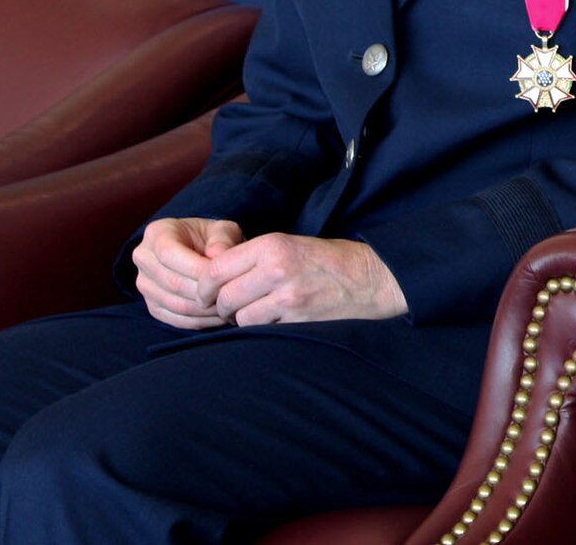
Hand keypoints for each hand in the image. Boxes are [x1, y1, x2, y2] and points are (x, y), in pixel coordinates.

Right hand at [134, 217, 244, 329]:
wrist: (200, 251)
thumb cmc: (213, 238)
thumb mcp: (222, 229)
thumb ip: (223, 238)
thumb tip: (217, 255)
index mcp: (157, 233)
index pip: (169, 254)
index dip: (197, 268)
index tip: (222, 275)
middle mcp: (144, 259)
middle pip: (172, 283)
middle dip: (205, 292)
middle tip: (231, 295)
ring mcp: (145, 285)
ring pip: (175, 304)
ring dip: (205, 310)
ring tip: (229, 305)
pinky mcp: (153, 306)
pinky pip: (176, 319)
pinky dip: (200, 321)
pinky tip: (219, 316)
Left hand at [195, 233, 407, 325]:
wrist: (371, 278)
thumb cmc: (329, 260)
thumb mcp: (291, 244)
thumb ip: (255, 257)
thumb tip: (216, 276)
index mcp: (272, 245)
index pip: (216, 268)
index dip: (204, 286)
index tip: (206, 294)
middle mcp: (276, 269)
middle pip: (224, 296)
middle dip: (221, 307)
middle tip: (230, 309)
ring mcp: (287, 296)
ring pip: (240, 317)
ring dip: (241, 320)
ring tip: (254, 314)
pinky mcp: (298, 319)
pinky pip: (262, 329)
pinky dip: (262, 329)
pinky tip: (273, 321)